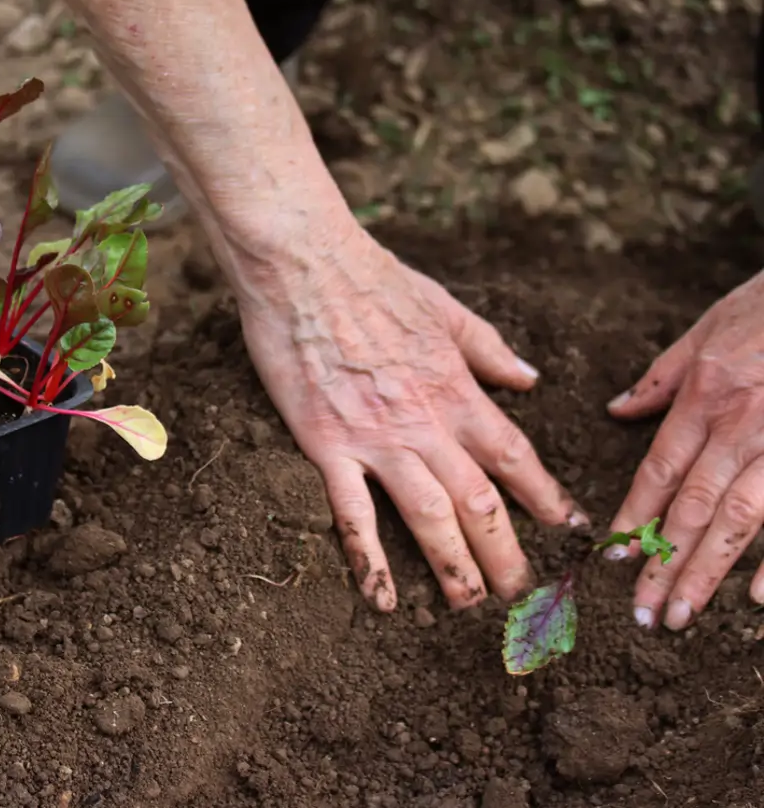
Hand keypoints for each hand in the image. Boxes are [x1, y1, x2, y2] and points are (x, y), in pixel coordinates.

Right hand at [237, 225, 584, 611]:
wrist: (306, 265)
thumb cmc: (374, 278)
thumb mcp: (445, 307)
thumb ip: (488, 349)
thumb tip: (529, 378)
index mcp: (455, 388)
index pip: (512, 455)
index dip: (544, 496)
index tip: (566, 527)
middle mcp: (426, 422)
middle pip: (479, 501)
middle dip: (507, 552)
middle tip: (524, 594)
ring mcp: (377, 438)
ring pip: (429, 516)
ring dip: (455, 567)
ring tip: (472, 606)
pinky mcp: (327, 445)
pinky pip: (352, 514)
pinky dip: (370, 561)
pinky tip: (383, 600)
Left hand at [607, 271, 763, 629]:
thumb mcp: (707, 330)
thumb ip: (663, 376)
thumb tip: (617, 408)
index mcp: (706, 396)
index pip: (659, 468)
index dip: (634, 515)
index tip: (613, 556)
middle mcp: (740, 425)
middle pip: (691, 504)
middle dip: (662, 561)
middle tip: (640, 610)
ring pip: (738, 518)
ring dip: (707, 571)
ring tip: (680, 615)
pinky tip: (758, 599)